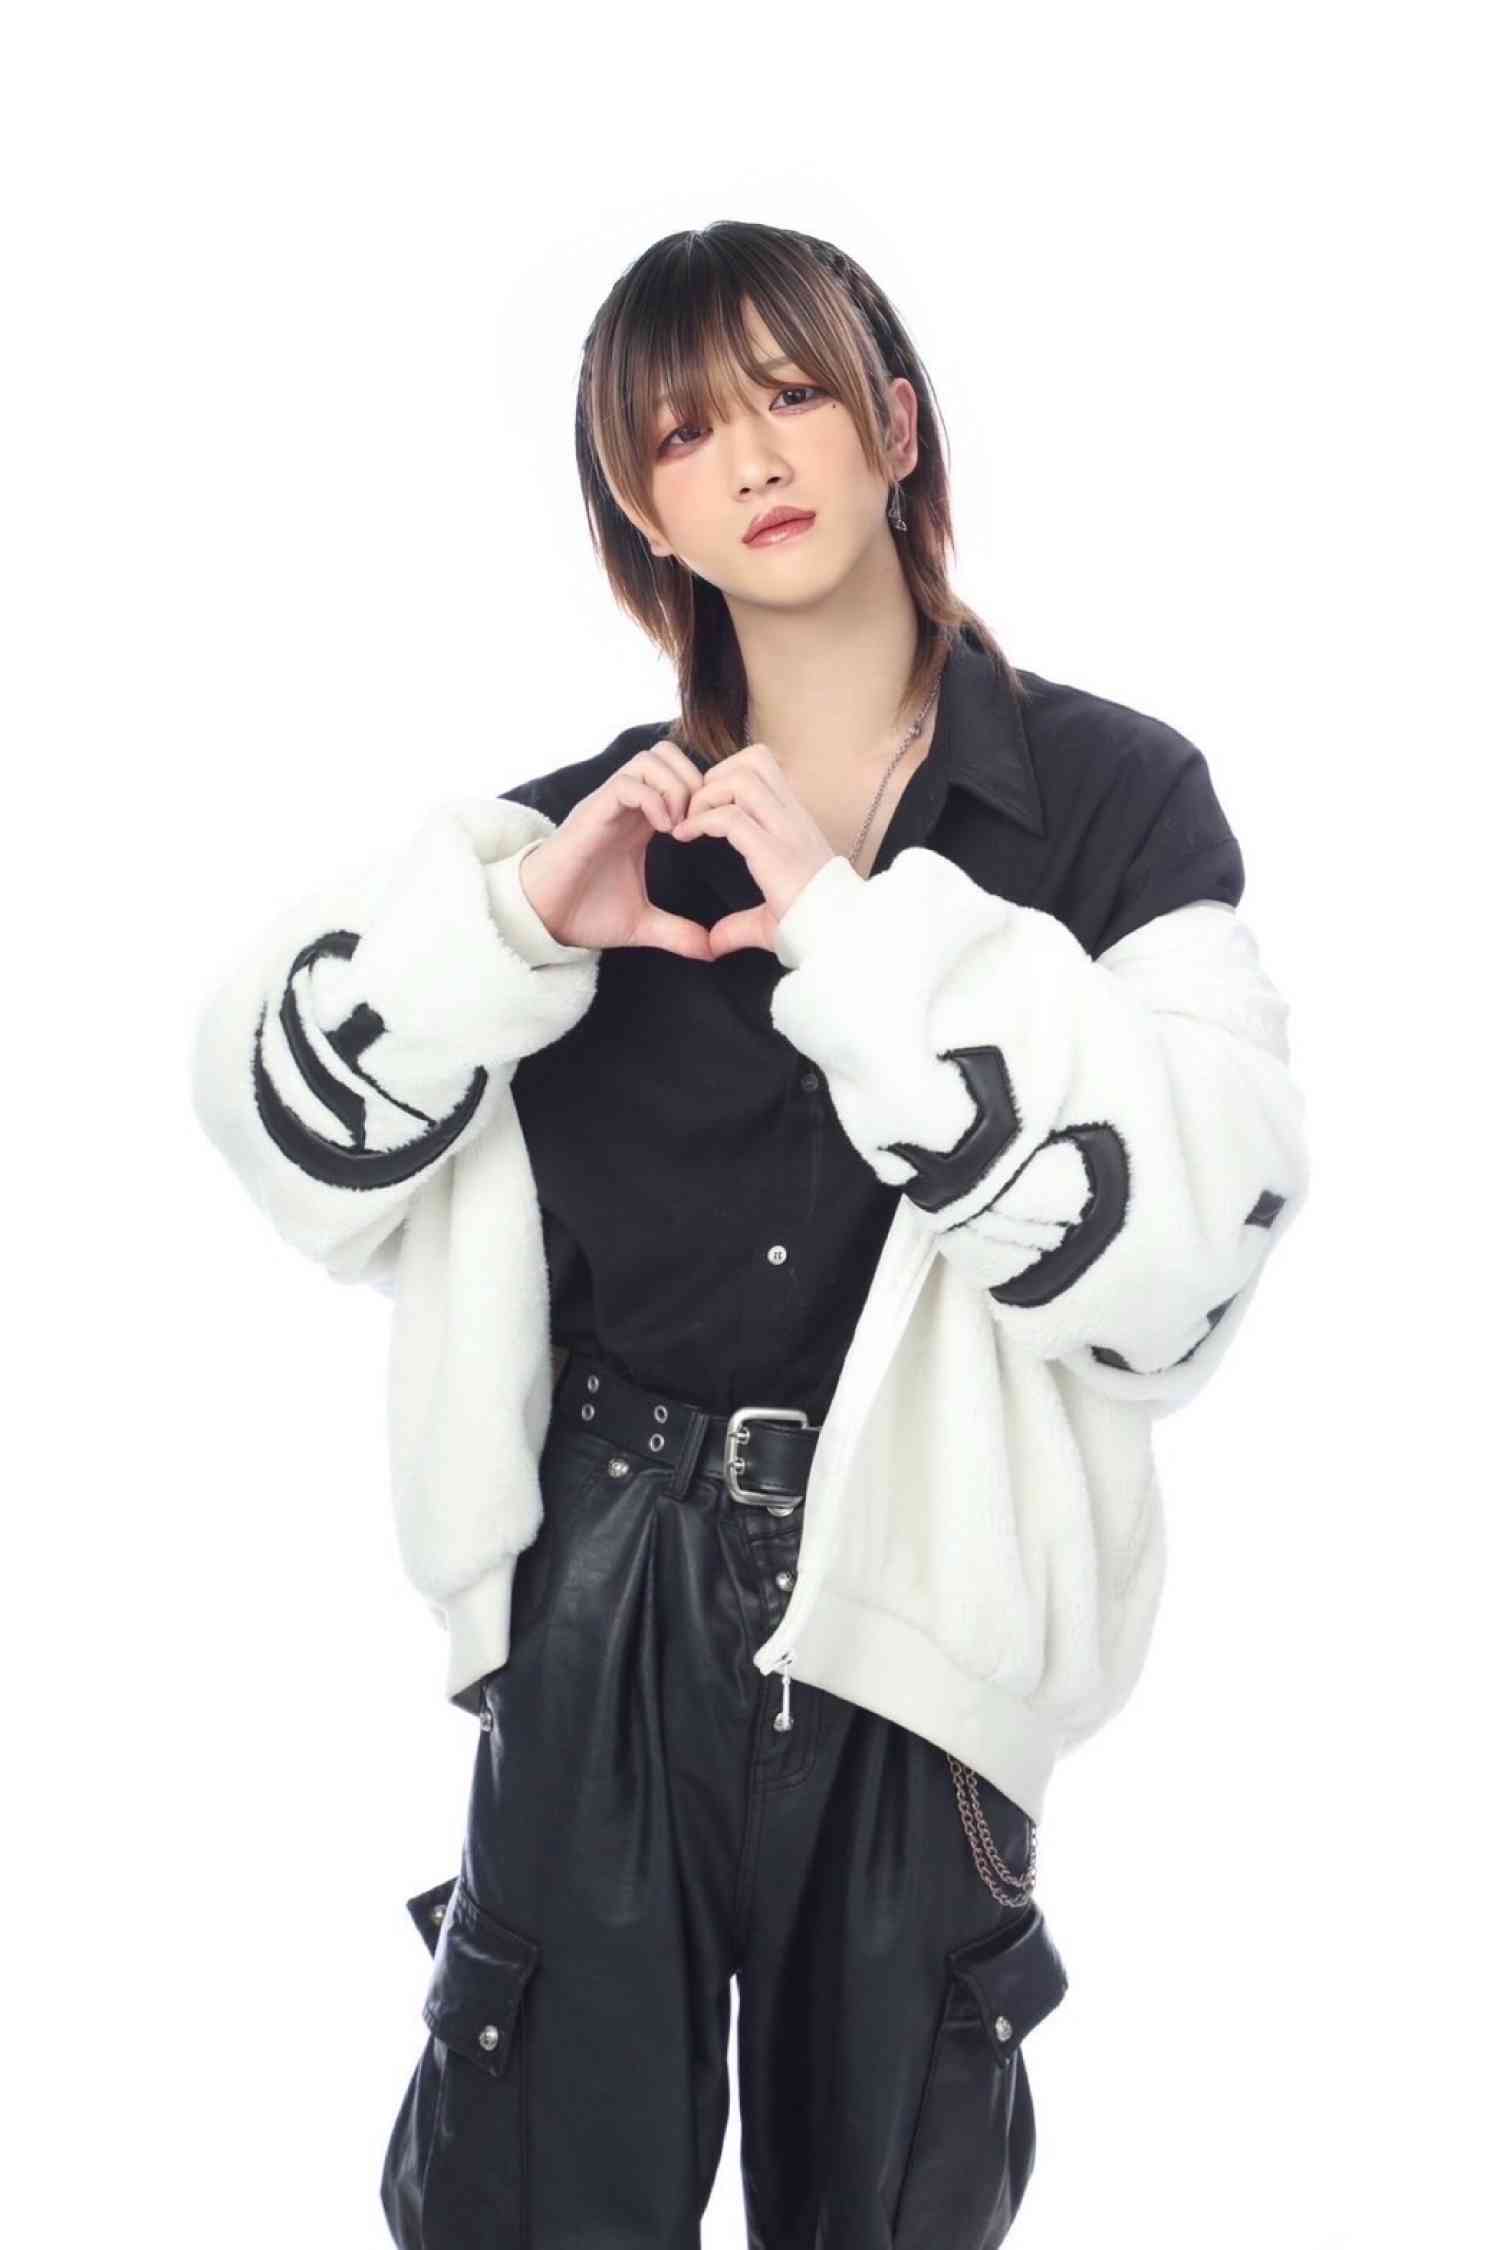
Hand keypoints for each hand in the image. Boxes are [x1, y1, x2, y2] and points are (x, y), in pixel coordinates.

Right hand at [517, 737, 717, 958]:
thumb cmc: (584, 913)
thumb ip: (677, 932)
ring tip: (679, 827)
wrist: (543, 920)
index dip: (702, 794)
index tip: (711, 831)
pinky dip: (653, 799)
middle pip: (668, 754)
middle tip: (698, 822)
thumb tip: (712, 951)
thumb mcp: (642, 924)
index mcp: (641, 821)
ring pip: (650, 759)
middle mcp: (626, 806)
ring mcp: (608, 805)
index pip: (679, 776)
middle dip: (694, 781)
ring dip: (675, 787)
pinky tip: (663, 830)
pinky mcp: (593, 812)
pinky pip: (628, 783)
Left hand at [669, 743, 839, 957]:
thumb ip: (738, 925)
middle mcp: (793, 819)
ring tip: (690, 822)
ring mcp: (786, 832)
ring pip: (741, 778)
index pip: (764, 767)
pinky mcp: (774, 853)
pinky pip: (730, 817)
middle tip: (696, 810)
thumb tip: (713, 943)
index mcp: (794, 823)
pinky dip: (700, 821)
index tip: (705, 808)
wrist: (840, 938)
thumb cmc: (811, 927)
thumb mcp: (769, 919)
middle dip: (716, 775)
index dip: (727, 775)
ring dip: (706, 794)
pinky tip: (685, 837)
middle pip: (754, 759)